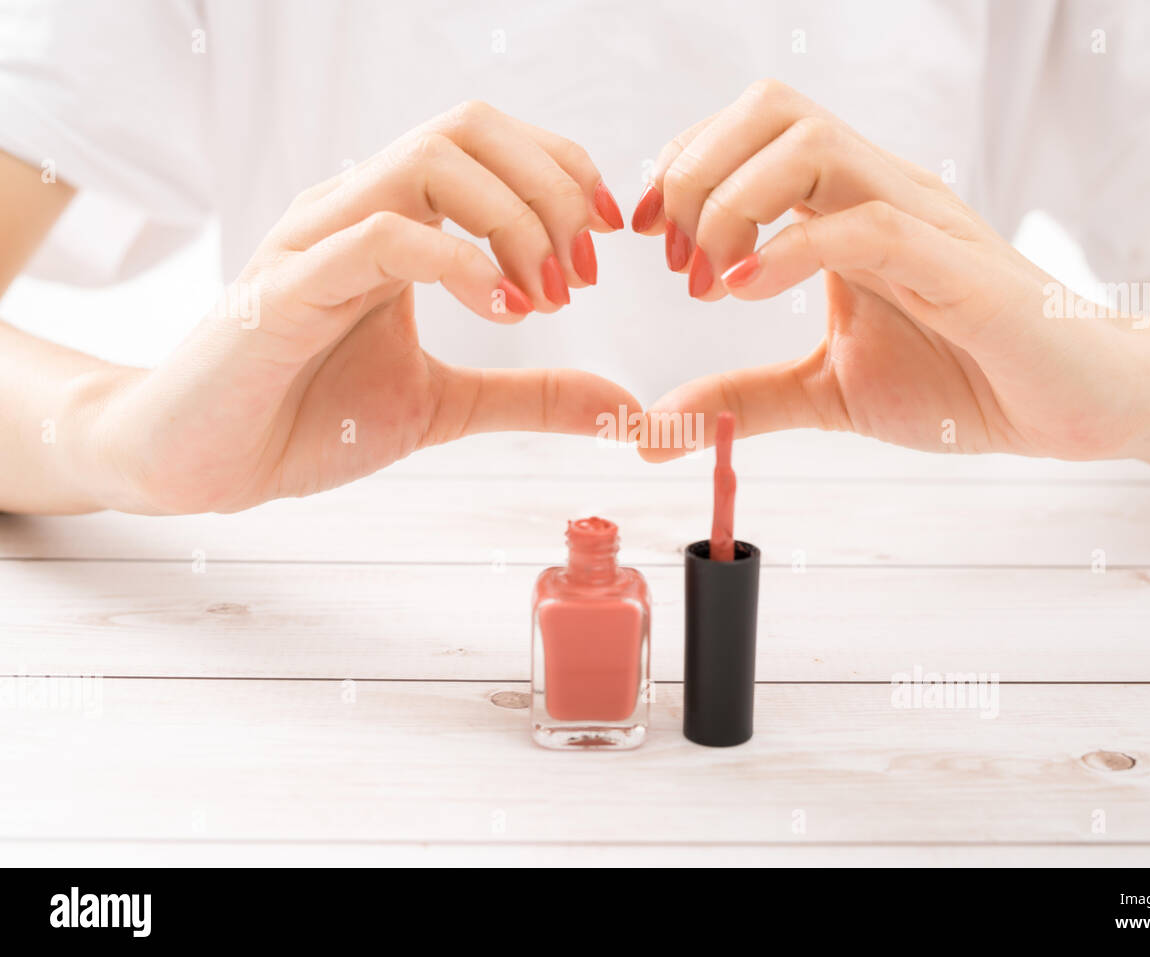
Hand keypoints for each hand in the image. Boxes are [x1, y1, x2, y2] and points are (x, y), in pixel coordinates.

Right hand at [69, 102, 634, 512]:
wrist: (205, 464)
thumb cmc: (308, 417)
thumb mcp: (446, 406)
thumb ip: (530, 395)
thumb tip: (620, 402)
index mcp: (394, 220)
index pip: (490, 143)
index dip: (563, 170)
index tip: (608, 236)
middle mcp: (356, 209)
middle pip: (469, 128)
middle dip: (550, 187)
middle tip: (583, 272)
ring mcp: (317, 239)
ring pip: (428, 161)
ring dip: (512, 219)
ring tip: (545, 295)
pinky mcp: (287, 287)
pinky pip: (380, 234)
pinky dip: (458, 262)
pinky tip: (502, 312)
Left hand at [631, 80, 1149, 462]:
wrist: (1077, 406)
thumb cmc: (964, 381)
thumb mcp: (826, 392)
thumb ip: (743, 396)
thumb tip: (651, 430)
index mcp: (845, 207)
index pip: (747, 134)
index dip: (680, 168)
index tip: (646, 236)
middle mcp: (879, 192)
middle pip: (769, 110)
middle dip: (694, 170)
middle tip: (674, 257)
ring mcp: (922, 219)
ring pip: (811, 142)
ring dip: (732, 201)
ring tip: (710, 278)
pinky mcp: (960, 266)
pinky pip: (868, 223)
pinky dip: (792, 248)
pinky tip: (750, 290)